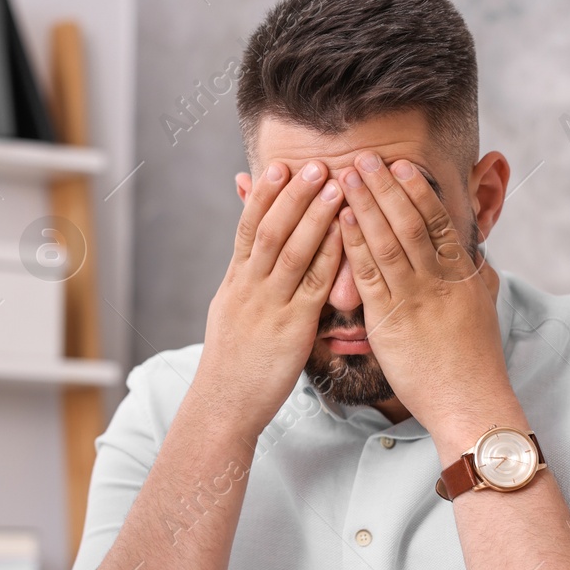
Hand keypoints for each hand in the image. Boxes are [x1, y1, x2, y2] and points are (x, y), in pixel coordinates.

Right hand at [196, 160, 343, 432]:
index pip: (248, 228)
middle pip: (271, 230)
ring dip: (315, 214)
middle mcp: (249, 288)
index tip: (281, 166)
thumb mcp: (230, 315)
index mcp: (235, 283)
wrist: (223, 406)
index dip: (265, 195)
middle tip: (315, 163)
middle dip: (293, 195)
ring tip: (334, 184)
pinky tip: (346, 234)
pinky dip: (329, 254)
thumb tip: (249, 257)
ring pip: (292, 250)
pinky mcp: (291, 329)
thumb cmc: (233, 366)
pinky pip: (313, 285)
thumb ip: (244, 281)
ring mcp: (269, 307)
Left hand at [336, 151, 520, 450]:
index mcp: (464, 276)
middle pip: (411, 222)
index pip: (440, 222)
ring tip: (346, 175)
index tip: (402, 166)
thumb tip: (480, 262)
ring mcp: (416, 298)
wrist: (469, 402)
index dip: (419, 191)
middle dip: (385, 187)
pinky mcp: (392, 321)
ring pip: (388, 240)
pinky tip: (342, 221)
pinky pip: (370, 274)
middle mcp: (441, 281)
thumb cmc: (476, 364)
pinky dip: (355, 243)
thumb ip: (479, 281)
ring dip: (365, 204)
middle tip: (364, 157)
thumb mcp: (485, 312)